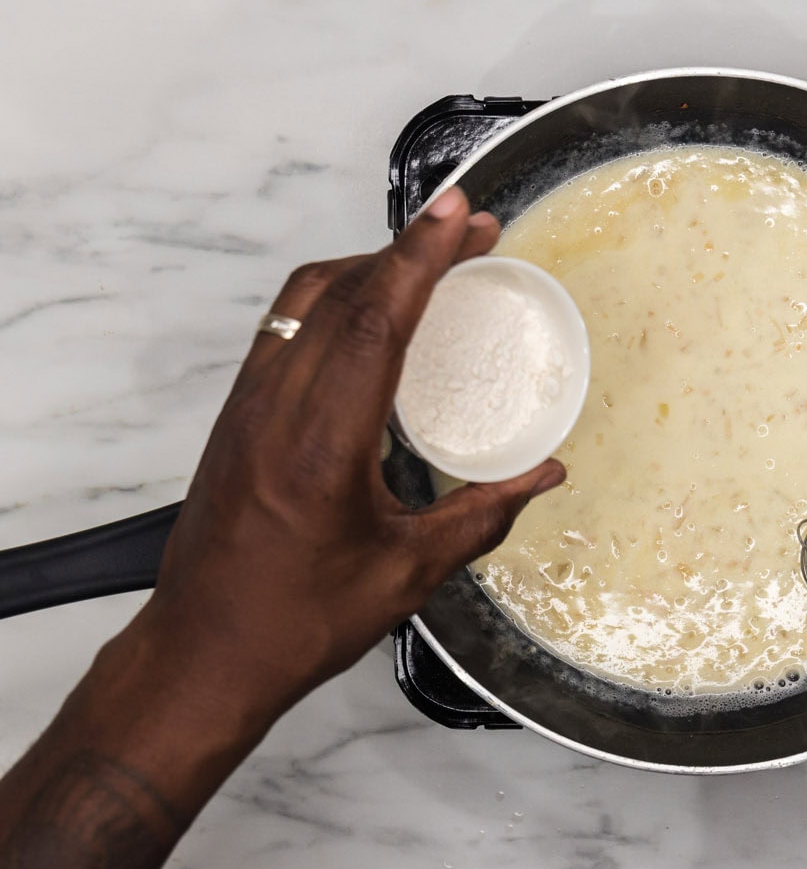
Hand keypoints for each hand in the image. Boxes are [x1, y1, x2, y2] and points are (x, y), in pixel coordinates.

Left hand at [138, 186, 565, 719]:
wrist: (201, 653)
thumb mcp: (407, 574)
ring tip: (429, 261)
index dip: (420, 257)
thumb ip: (482, 515)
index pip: (372, 319)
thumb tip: (543, 474)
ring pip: (305, 298)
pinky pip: (287, 326)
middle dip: (410, 247)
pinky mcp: (238, 414)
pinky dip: (337, 297)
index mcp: (322, 444)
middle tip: (468, 228)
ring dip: (370, 265)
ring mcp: (248, 405)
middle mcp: (276, 408)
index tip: (457, 214)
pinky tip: (374, 313)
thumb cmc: (295, 622)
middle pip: (341, 290)